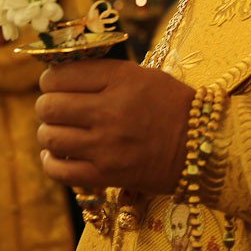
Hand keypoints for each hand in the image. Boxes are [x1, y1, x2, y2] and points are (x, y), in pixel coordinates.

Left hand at [35, 59, 194, 194]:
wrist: (204, 146)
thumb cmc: (172, 106)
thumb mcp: (141, 75)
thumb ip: (101, 74)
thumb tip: (58, 76)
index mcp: (119, 80)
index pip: (60, 75)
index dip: (49, 80)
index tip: (55, 84)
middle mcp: (109, 111)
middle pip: (49, 106)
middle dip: (46, 106)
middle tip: (55, 108)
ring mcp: (106, 146)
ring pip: (49, 137)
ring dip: (48, 133)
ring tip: (58, 131)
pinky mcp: (107, 175)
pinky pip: (59, 171)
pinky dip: (51, 162)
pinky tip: (57, 156)